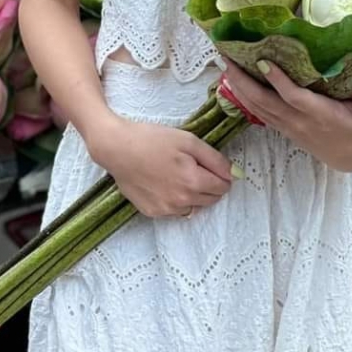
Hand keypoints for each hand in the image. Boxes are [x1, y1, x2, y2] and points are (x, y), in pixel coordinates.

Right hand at [88, 115, 238, 218]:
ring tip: (175, 173)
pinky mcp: (152, 213)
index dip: (220, 173)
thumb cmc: (151, 139)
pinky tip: (162, 183)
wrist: (116, 148)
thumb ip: (215, 159)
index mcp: (193, 182)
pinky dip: (175, 199)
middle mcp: (182, 202)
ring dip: (192, 194)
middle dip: (208, 184)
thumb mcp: (187, 140)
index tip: (208, 163)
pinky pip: (175, 210)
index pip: (223, 187)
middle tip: (191, 165)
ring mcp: (166, 210)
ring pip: (193, 206)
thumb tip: (235, 174)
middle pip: (211, 199)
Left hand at [221, 60, 351, 172]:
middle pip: (264, 101)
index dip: (276, 80)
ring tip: (224, 66)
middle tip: (227, 59)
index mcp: (318, 114)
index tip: (261, 61)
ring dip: (238, 88)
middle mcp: (298, 121)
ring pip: (257, 107)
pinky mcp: (283, 129)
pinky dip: (244, 99)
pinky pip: (259, 114)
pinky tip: (234, 85)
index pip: (293, 96)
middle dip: (243, 81)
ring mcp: (288, 126)